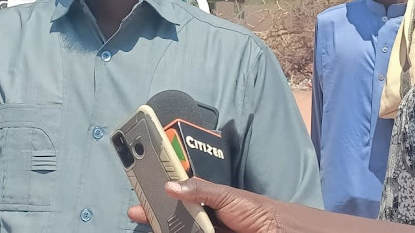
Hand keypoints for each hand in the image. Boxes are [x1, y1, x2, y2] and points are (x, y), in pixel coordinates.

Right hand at [127, 178, 279, 232]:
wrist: (277, 231)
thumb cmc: (254, 210)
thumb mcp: (226, 194)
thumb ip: (199, 189)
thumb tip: (171, 186)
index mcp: (204, 200)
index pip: (177, 195)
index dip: (159, 193)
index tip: (142, 192)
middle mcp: (202, 217)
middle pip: (173, 216)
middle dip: (155, 213)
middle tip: (137, 212)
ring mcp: (205, 231)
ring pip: (181, 229)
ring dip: (164, 225)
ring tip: (150, 221)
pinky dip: (176, 232)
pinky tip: (165, 229)